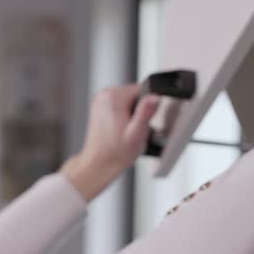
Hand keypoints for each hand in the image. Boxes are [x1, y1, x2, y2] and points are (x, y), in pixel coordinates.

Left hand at [61, 85, 158, 200]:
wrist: (98, 164)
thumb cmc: (115, 153)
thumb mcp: (137, 133)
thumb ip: (146, 112)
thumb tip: (155, 96)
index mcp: (113, 97)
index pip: (142, 90)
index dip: (147, 107)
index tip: (141, 122)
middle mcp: (104, 96)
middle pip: (135, 95)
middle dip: (139, 111)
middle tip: (134, 129)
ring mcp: (100, 102)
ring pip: (128, 101)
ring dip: (132, 114)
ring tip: (126, 131)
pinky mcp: (99, 108)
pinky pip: (120, 106)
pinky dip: (124, 116)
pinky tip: (120, 130)